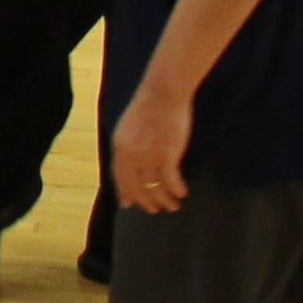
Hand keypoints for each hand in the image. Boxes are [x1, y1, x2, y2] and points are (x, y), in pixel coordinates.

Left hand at [111, 72, 195, 214]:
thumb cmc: (150, 105)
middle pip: (136, 187)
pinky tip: (183, 194)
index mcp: (120, 146)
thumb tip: (132, 157)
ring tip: (173, 206)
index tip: (127, 204)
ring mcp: (148, 156)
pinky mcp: (167, 155)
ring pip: (154, 187)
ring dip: (164, 200)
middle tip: (154, 210)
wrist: (163, 92)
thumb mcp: (130, 125)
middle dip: (145, 201)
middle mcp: (131, 154)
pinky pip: (171, 181)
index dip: (124, 191)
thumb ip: (129, 143)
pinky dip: (177, 190)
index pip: (119, 176)